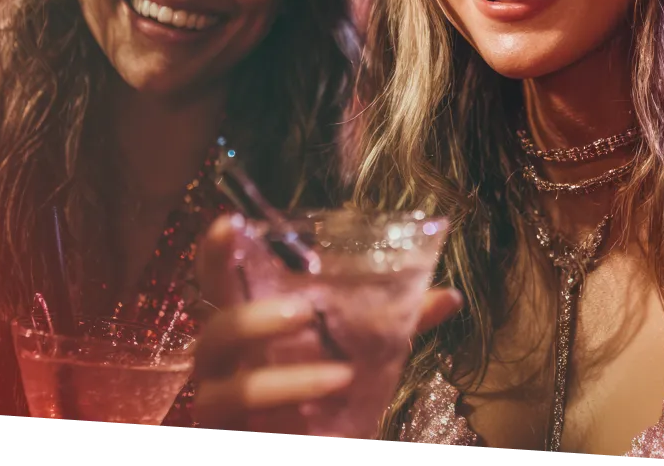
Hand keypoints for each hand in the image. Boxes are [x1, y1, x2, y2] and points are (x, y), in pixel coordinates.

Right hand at [191, 216, 461, 434]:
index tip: (226, 221)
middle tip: (305, 310)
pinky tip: (317, 431)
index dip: (214, 252)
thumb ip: (394, 325)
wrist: (311, 444)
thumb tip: (449, 296)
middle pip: (214, 329)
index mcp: (248, 326)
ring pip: (228, 389)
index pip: (218, 282)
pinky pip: (236, 427)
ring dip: (286, 383)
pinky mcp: (224, 438)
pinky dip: (283, 414)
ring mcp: (220, 407)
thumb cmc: (324, 397)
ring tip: (341, 376)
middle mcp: (224, 363)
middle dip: (254, 318)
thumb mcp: (360, 356)